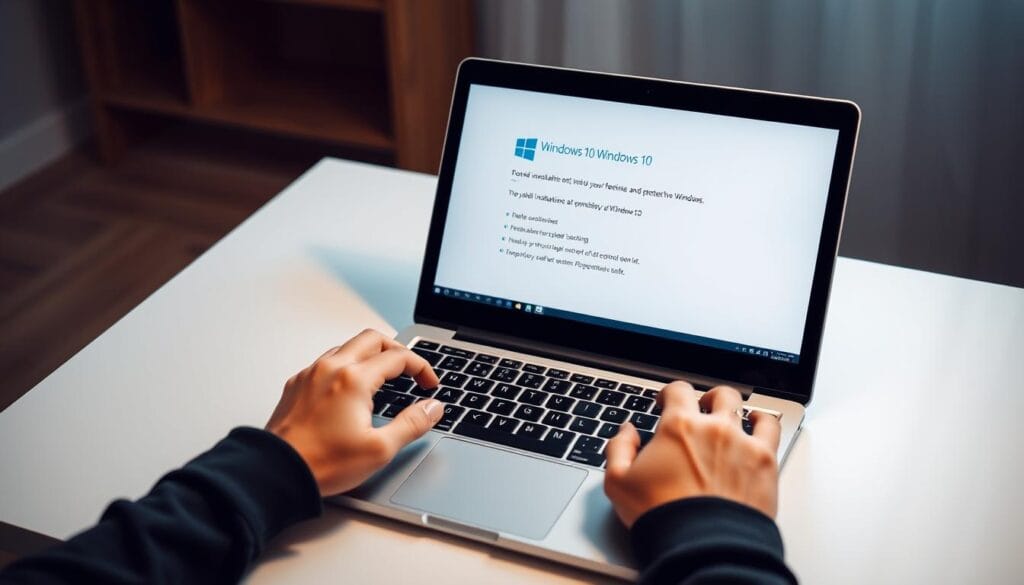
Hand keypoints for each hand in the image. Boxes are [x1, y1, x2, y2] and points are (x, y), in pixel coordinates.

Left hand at [266, 329, 441, 496]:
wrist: (276, 473)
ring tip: (383, 377)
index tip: (429, 383)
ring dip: (370, 355)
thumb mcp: (379, 449)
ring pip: (347, 347)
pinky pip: (326, 361)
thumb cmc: (320, 463)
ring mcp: (311, 374)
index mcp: (354, 379)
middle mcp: (331, 369)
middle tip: (409, 370)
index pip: (398, 357)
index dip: (421, 368)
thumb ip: (412, 424)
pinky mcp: (296, 384)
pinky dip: (347, 365)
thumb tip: (432, 408)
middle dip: (397, 350)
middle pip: (372, 339)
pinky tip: (351, 389)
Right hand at [603, 382, 780, 526]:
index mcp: (678, 427)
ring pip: (745, 408)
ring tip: (733, 416)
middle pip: (717, 395)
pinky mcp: (765, 462)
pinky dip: (764, 422)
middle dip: (707, 399)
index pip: (677, 390)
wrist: (702, 546)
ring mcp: (742, 443)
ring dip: (736, 408)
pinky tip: (759, 425)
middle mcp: (713, 428)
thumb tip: (627, 432)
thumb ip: (619, 449)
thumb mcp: (619, 483)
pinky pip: (771, 429)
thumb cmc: (662, 517)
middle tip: (702, 409)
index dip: (670, 393)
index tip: (667, 402)